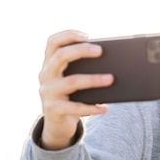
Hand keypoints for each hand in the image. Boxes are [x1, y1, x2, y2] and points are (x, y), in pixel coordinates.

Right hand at [37, 30, 113, 149]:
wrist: (58, 124)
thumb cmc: (72, 96)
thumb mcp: (74, 79)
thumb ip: (85, 69)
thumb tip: (113, 62)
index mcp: (50, 63)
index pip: (53, 42)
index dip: (68, 35)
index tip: (87, 35)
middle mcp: (46, 75)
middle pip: (60, 56)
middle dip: (81, 50)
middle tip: (101, 51)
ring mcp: (48, 92)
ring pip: (71, 81)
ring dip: (93, 79)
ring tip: (111, 79)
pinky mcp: (53, 109)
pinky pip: (75, 107)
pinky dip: (92, 107)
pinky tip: (105, 108)